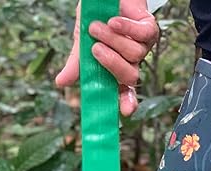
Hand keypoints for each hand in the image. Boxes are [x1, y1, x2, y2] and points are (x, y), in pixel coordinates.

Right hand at [56, 0, 158, 115]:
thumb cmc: (93, 20)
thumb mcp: (81, 43)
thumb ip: (76, 64)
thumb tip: (61, 82)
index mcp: (116, 71)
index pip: (125, 93)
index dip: (127, 103)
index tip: (126, 111)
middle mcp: (131, 62)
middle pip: (130, 76)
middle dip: (112, 64)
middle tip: (95, 49)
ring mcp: (143, 46)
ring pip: (134, 54)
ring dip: (112, 39)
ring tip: (95, 27)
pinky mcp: (150, 29)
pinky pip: (143, 35)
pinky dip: (126, 28)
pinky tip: (113, 21)